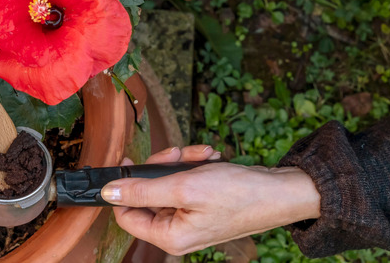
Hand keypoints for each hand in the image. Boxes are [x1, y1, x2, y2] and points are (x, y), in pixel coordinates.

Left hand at [104, 145, 320, 254]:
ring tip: (200, 155)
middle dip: (161, 167)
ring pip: (166, 182)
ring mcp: (189, 218)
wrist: (281, 191)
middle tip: (175, 154)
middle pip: (146, 194)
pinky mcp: (200, 205)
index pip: (125, 214)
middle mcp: (177, 231)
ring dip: (179, 163)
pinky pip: (183, 180)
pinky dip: (193, 166)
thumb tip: (108, 193)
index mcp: (169, 236)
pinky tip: (208, 158)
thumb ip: (142, 189)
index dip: (124, 187)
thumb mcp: (184, 187)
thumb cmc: (240, 194)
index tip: (130, 161)